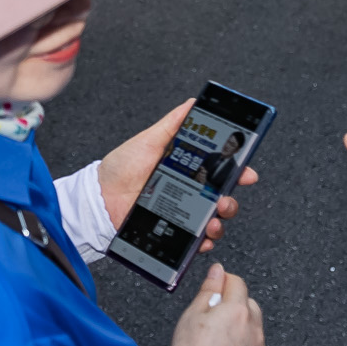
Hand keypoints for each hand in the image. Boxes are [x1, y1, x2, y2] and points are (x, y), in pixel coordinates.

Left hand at [101, 98, 256, 252]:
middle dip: (231, 201)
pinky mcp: (172, 232)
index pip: (220, 171)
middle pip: (222, 198)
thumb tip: (193, 103)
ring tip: (212, 221)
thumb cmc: (121, 167)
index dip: (238, 172)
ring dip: (220, 222)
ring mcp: (181, 214)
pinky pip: (195, 242)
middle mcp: (188, 192)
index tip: (247, 173)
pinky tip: (201, 238)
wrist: (99, 198)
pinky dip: (203, 242)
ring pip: (213, 221)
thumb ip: (172, 124)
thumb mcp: (148, 141)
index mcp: (186, 169)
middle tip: (224, 200)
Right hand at [167, 264, 266, 345]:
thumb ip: (209, 290)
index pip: (237, 282)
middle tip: (213, 318)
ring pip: (253, 330)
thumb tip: (217, 271)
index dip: (223, 282)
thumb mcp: (192, 315)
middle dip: (234, 306)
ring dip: (240, 329)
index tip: (215, 288)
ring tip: (216, 342)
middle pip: (249, 305)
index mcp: (238, 310)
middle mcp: (254, 329)